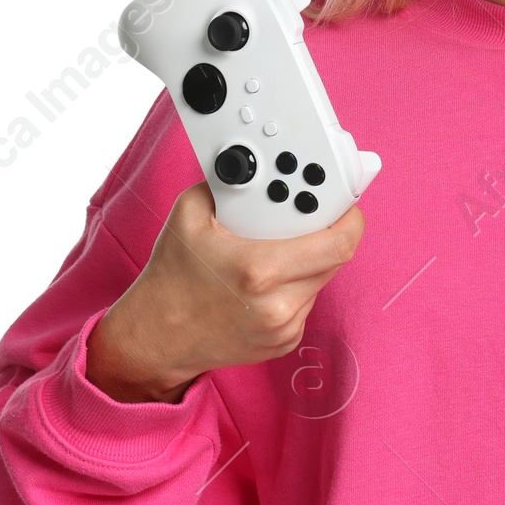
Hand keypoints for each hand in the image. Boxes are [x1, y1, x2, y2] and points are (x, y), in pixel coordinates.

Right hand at [85, 182, 364, 402]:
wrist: (155, 337)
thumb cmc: (171, 277)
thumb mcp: (190, 214)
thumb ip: (230, 182)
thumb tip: (259, 163)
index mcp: (260, 270)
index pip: (338, 243)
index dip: (349, 218)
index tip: (345, 203)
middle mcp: (278, 305)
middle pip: (335, 259)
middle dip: (329, 233)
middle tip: (311, 217)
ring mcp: (283, 328)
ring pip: (321, 280)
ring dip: (311, 260)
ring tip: (278, 249)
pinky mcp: (285, 341)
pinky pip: (306, 302)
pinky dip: (296, 286)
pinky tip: (266, 280)